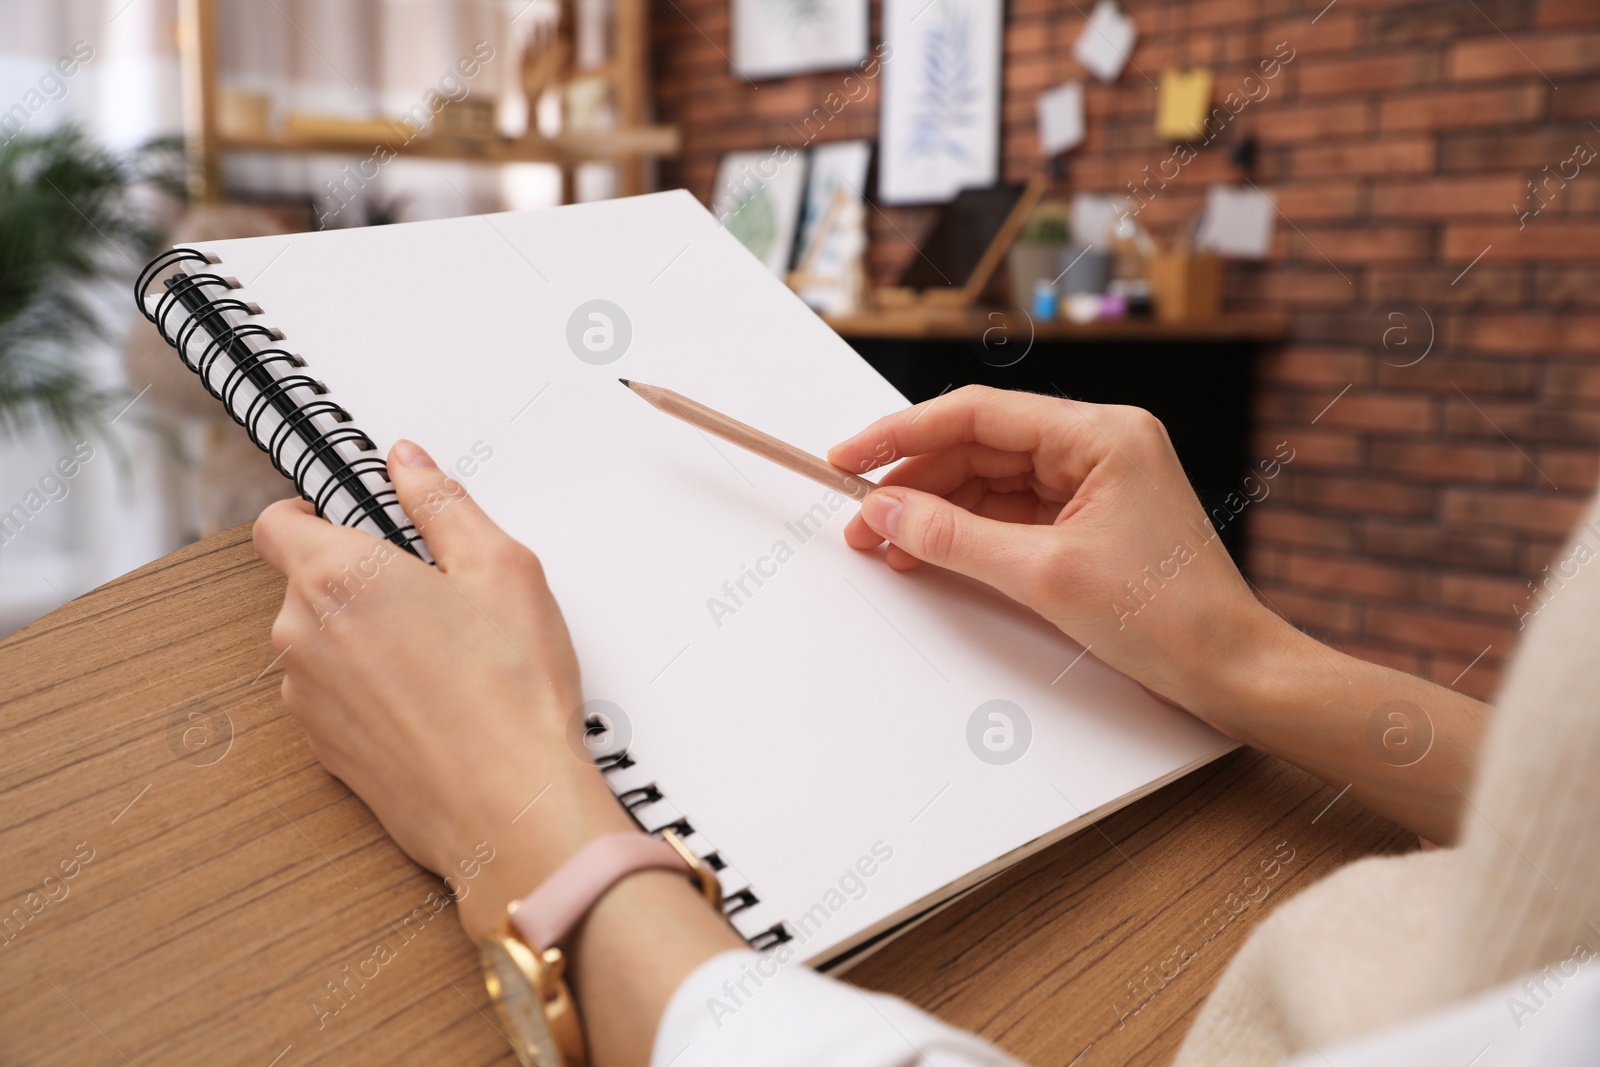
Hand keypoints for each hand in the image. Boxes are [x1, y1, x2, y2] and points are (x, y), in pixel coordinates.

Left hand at [252, 440, 634, 939]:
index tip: (364, 519)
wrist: (509, 809)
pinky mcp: (323, 750)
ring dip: (365, 637)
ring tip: (446, 655)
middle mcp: (302, 637)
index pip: (277, 522)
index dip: (316, 513)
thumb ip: (442, 504)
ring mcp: (306, 699)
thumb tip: (406, 463)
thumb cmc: (512, 692)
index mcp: (337, 577)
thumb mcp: (502, 568)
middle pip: (306, 582)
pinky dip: (371, 690)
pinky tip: (434, 701)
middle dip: (361, 578)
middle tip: (438, 592)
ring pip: (322, 642)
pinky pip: (334, 696)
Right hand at [828, 386, 1286, 721]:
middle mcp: (1099, 445)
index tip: (850, 458)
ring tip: (883, 543)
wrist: (1233, 673)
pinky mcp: (1089, 522)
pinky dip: (967, 533)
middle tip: (858, 515)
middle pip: (979, 446)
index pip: (979, 414)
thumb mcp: (1044, 574)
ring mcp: (1095, 483)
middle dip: (915, 481)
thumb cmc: (1168, 617)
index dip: (903, 434)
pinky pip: (1011, 514)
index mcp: (1102, 433)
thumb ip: (954, 536)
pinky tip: (926, 552)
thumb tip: (884, 511)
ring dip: (935, 511)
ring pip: (990, 482)